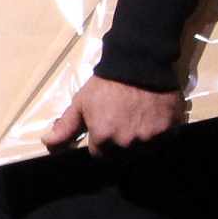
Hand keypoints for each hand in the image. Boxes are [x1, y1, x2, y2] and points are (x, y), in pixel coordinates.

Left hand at [42, 74, 182, 156]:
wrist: (140, 62)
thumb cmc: (107, 83)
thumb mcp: (81, 102)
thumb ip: (65, 127)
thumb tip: (47, 144)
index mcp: (103, 137)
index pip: (101, 156)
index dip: (102, 144)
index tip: (106, 129)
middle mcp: (127, 142)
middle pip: (123, 156)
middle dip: (121, 144)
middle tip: (123, 123)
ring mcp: (149, 137)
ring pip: (143, 151)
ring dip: (141, 141)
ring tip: (138, 121)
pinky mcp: (169, 130)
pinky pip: (163, 141)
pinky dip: (159, 133)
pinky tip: (153, 119)